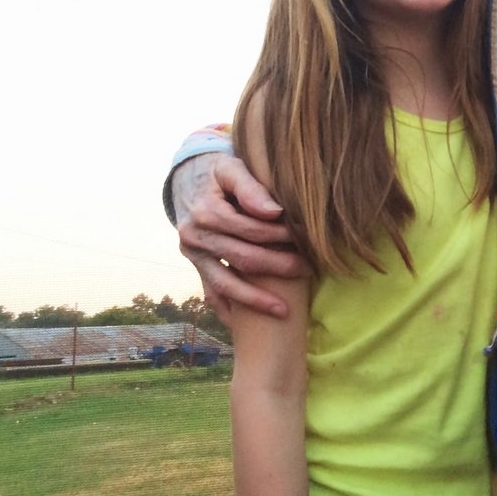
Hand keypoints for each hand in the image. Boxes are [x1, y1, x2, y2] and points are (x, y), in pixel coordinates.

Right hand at [173, 153, 308, 321]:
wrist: (188, 182)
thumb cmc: (218, 174)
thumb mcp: (231, 168)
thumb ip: (250, 187)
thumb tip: (274, 212)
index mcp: (205, 211)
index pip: (250, 229)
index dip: (280, 235)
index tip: (307, 238)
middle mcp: (194, 237)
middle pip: (242, 259)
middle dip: (277, 267)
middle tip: (308, 270)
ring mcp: (193, 257)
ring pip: (225, 284)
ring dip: (256, 300)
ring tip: (285, 311)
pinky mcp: (196, 269)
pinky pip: (212, 295)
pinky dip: (231, 311)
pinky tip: (250, 327)